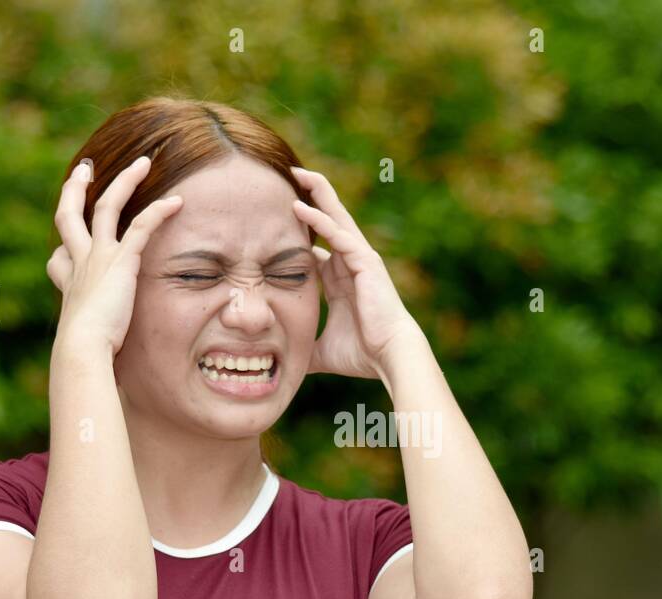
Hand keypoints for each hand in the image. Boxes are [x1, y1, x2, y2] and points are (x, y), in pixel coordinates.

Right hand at [47, 155, 183, 357]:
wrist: (80, 352)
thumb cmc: (84, 360)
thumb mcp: (85, 352)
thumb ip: (91, 352)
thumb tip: (92, 375)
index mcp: (70, 286)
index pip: (59, 259)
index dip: (62, 249)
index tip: (64, 248)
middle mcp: (79, 265)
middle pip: (68, 215)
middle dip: (74, 189)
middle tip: (82, 170)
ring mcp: (97, 257)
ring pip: (107, 205)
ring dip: (126, 180)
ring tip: (144, 162)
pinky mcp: (120, 260)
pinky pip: (142, 225)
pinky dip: (160, 211)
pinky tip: (178, 201)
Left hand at [290, 166, 422, 379]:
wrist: (389, 357)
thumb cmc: (362, 354)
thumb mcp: (320, 349)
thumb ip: (301, 348)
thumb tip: (281, 361)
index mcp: (340, 280)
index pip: (316, 246)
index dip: (297, 231)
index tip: (272, 217)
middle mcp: (350, 263)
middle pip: (327, 221)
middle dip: (309, 197)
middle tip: (286, 176)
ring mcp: (359, 259)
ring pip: (335, 217)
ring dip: (316, 194)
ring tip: (295, 173)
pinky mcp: (365, 261)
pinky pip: (338, 234)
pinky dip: (319, 220)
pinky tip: (299, 206)